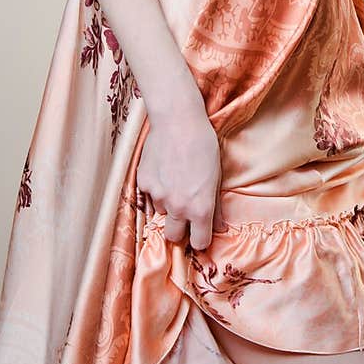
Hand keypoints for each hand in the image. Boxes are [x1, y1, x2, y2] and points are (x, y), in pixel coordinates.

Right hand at [137, 107, 227, 249]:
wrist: (178, 120)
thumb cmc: (203, 145)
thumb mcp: (216, 176)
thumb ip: (217, 207)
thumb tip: (221, 229)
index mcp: (200, 208)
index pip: (199, 243)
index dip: (201, 239)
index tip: (201, 232)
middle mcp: (177, 207)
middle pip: (174, 237)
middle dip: (180, 229)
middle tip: (185, 210)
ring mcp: (157, 196)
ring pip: (161, 213)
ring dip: (167, 204)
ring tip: (175, 180)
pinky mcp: (143, 183)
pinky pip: (149, 195)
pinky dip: (156, 188)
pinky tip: (164, 169)